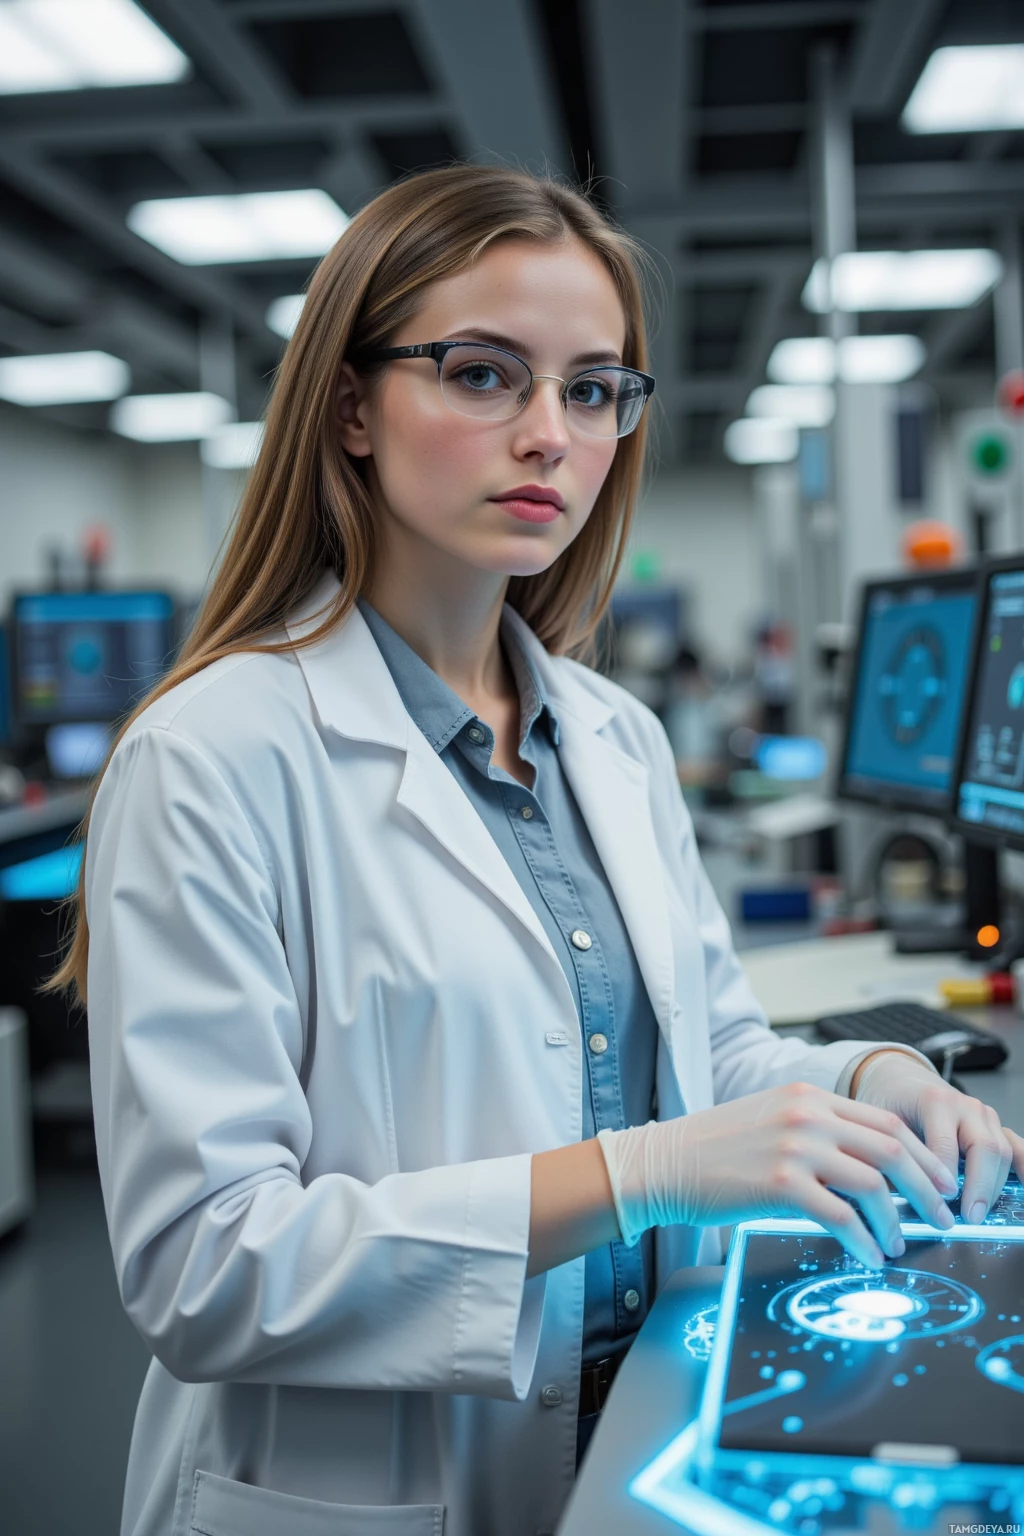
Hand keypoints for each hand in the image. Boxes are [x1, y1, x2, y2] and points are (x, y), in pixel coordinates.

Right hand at [597, 1081, 957, 1270]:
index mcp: (808, 1095)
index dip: (922, 1156)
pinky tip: (868, 1256)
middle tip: (940, 1217)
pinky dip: (864, 1241)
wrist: (661, 1164)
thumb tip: (867, 1173)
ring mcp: (794, 1146)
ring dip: (896, 1221)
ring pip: (874, 1184)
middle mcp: (807, 1114)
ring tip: (899, 1244)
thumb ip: (816, 1134)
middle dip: (926, 1188)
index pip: (886, 1121)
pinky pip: (842, 1217)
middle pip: (892, 1149)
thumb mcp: (770, 1122)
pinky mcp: (779, 1183)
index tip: (938, 1182)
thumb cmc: (710, 1150)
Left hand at [851, 1049, 1023, 1224]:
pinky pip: (1017, 1148)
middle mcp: (965, 1106)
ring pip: (1002, 1152)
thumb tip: (894, 1197)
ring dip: (994, 1187)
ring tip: (978, 1214)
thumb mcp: (880, 1124)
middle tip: (967, 1217)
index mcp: (935, 1100)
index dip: (942, 1179)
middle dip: (978, 1188)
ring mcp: (985, 1116)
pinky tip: (1022, 1190)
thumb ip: (891, 1154)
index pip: (945, 1145)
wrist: (901, 1082)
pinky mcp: (996, 1128)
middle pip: (984, 1149)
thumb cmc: (890, 1104)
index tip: (937, 1204)